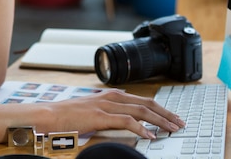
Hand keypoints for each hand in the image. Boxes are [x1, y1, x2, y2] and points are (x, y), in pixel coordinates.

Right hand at [51, 90, 185, 138]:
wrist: (49, 115)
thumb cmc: (69, 115)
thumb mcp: (93, 110)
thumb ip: (110, 112)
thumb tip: (126, 120)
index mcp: (112, 95)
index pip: (143, 100)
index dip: (160, 108)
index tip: (173, 117)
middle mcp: (112, 97)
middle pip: (147, 103)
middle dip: (166, 113)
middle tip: (180, 123)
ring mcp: (107, 105)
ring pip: (141, 111)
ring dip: (160, 121)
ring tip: (172, 129)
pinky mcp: (101, 116)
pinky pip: (127, 122)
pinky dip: (142, 128)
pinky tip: (150, 136)